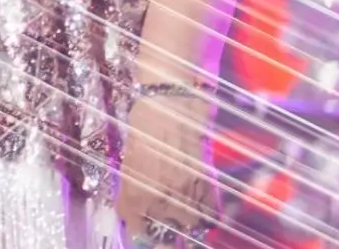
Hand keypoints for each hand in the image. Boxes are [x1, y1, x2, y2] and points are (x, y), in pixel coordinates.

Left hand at [117, 95, 218, 245]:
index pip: (137, 230)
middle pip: (165, 239)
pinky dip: (205, 214)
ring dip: (182, 223)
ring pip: (188, 229)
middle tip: (160, 221)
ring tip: (178, 211)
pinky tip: (198, 205)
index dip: (139, 231)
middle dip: (161, 234)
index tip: (141, 228)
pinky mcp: (207, 186)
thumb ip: (131, 189)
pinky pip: (209, 215)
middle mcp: (161, 201)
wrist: (170, 104)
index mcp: (136, 194)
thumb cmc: (143, 125)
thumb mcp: (129, 159)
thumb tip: (133, 210)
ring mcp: (187, 195)